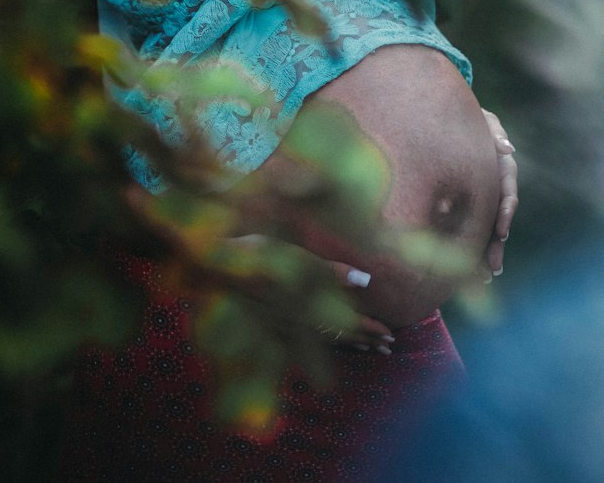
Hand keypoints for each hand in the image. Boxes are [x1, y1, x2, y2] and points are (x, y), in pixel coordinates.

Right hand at [224, 234, 395, 355]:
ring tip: (365, 348)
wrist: (213, 268)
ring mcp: (282, 325)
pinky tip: (322, 344)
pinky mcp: (267, 323)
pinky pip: (300, 340)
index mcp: (307, 304)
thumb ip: (331, 271)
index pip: (346, 322)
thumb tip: (366, 280)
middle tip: (387, 347)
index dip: (369, 329)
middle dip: (363, 340)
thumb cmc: (257, 255)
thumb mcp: (296, 257)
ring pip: (320, 339)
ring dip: (345, 343)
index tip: (390, 335)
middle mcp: (297, 321)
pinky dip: (319, 344)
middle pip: (337, 335)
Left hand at [481, 109, 517, 277]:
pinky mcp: (470, 198)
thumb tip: (508, 148)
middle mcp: (496, 183)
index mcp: (502, 165)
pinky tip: (470, 266)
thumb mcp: (483, 119)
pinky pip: (473, 222)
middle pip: (500, 217)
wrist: (448, 115)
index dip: (505, 210)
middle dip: (497, 242)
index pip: (507, 190)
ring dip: (488, 249)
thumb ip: (495, 131)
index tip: (503, 229)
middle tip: (494, 266)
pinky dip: (473, 242)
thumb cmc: (469, 116)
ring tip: (486, 275)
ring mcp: (484, 192)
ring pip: (488, 225)